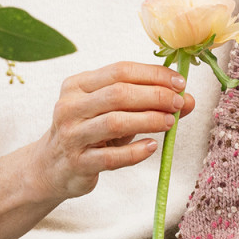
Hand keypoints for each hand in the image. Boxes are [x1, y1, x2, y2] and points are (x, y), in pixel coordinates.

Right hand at [28, 61, 194, 200]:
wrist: (51, 168)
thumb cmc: (88, 132)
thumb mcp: (112, 111)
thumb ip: (146, 102)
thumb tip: (188, 99)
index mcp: (77, 85)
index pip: (120, 70)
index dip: (153, 74)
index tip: (179, 83)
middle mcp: (70, 106)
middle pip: (118, 93)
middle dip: (155, 96)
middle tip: (179, 103)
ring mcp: (71, 135)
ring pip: (115, 122)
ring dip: (148, 120)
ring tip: (170, 122)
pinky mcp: (77, 163)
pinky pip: (111, 157)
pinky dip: (135, 151)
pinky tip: (151, 147)